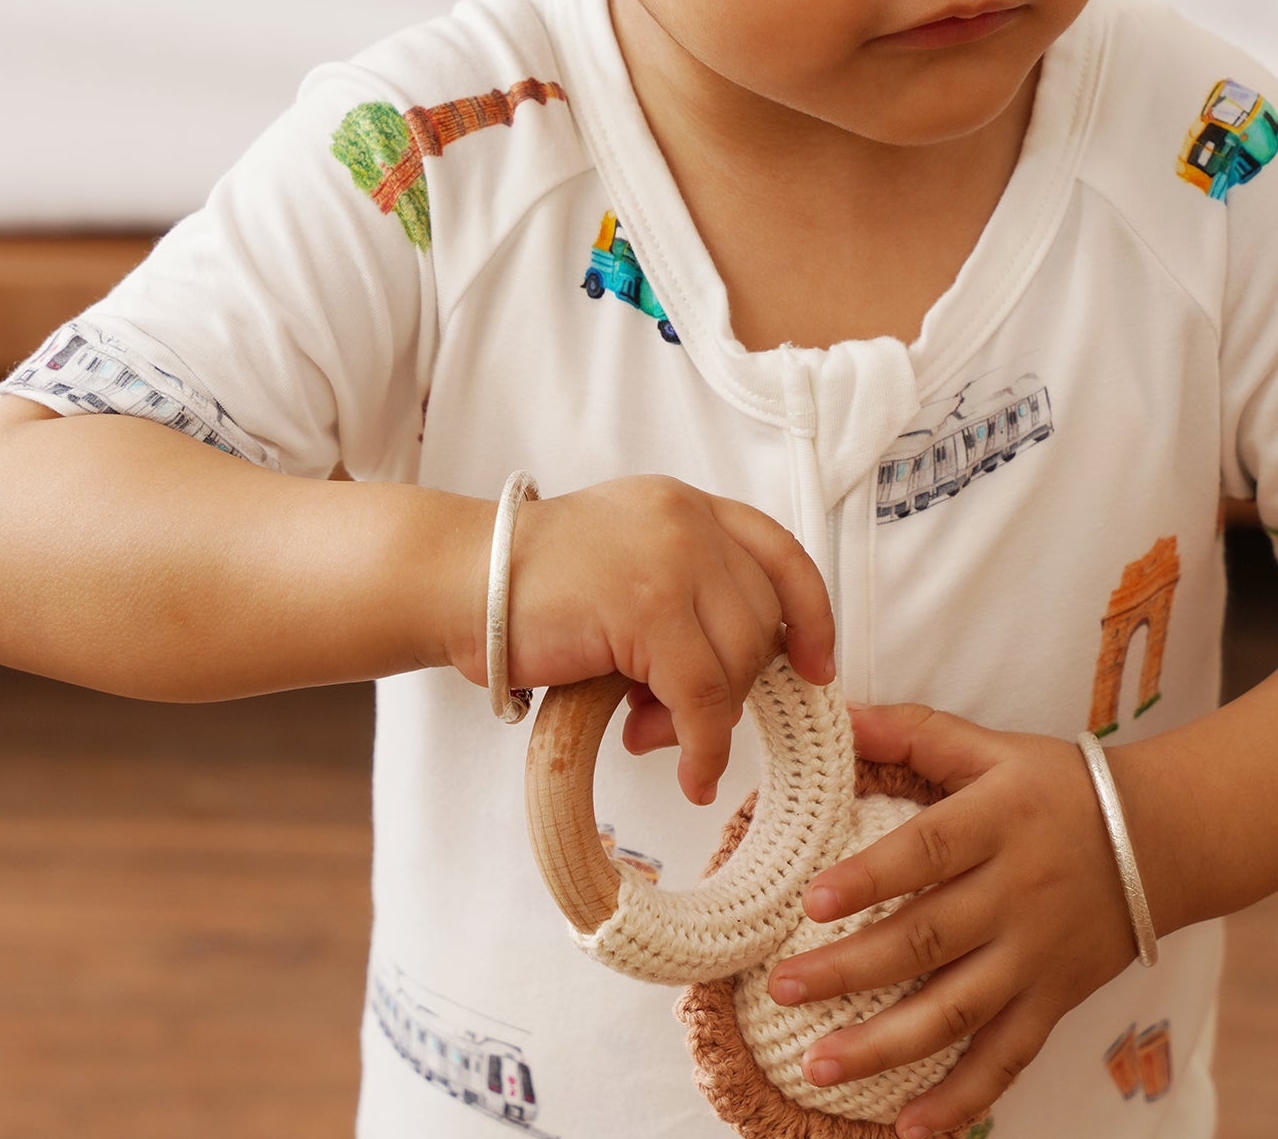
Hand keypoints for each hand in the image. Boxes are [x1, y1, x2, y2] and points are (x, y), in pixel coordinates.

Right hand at [465, 475, 835, 806]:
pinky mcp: (647, 606)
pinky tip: (689, 773)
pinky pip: (704, 696)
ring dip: (710, 718)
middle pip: (762, 618)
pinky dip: (705, 746)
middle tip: (674, 720)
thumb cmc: (534, 591)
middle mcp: (688, 520)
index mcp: (687, 505)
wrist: (460, 581)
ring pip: (740, 661)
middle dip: (736, 683)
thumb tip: (727, 693)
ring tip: (650, 733)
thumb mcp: (627, 569)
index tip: (818, 666)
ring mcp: (672, 556)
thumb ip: (683, 604)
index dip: (810, 614)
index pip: (781, 552)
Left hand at [765, 702, 1139, 1138]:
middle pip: (927, 939)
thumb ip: (915, 731)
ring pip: (956, 1011)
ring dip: (884, 1046)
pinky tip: (909, 1129)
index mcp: (997, 822)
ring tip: (818, 1066)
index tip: (813, 900)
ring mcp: (1035, 956)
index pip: (927, 851)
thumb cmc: (1060, 785)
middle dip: (850, 969)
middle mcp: (1015, 894)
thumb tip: (839, 712)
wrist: (1163, 839)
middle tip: (784, 988)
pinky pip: (1006, 1059)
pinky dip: (962, 1101)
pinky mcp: (1054, 1001)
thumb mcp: (993, 746)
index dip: (871, 876)